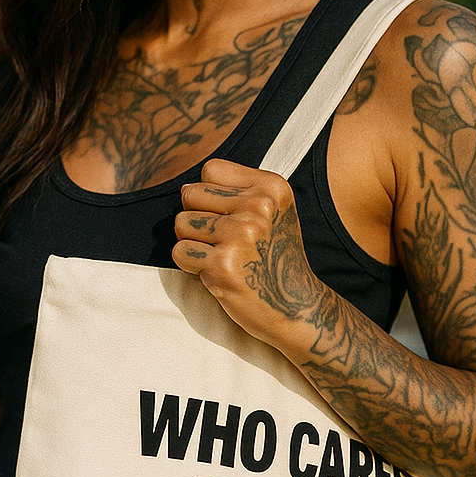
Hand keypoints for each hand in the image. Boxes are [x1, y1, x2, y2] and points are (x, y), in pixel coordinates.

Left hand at [173, 158, 322, 346]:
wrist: (295, 306)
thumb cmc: (274, 256)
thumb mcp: (272, 211)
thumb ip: (237, 190)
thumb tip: (184, 188)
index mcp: (271, 187)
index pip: (211, 170)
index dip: (210, 193)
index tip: (230, 216)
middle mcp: (258, 207)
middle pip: (190, 193)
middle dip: (196, 216)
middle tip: (221, 239)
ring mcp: (241, 236)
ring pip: (181, 223)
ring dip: (192, 242)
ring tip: (220, 255)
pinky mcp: (223, 265)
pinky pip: (180, 252)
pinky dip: (189, 265)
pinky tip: (216, 271)